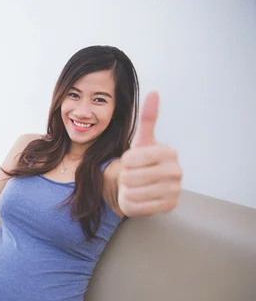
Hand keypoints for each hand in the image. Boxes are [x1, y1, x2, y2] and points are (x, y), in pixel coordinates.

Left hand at [118, 92, 182, 216]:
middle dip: (124, 177)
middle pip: (130, 176)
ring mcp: (174, 191)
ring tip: (135, 186)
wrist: (143, 186)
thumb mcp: (142, 140)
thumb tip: (154, 92)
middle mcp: (177, 171)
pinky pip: (136, 206)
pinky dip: (131, 203)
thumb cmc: (141, 162)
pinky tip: (139, 198)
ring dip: (127, 190)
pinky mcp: (168, 207)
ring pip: (132, 192)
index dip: (124, 162)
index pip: (130, 158)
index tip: (131, 162)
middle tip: (132, 176)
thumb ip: (148, 118)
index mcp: (169, 152)